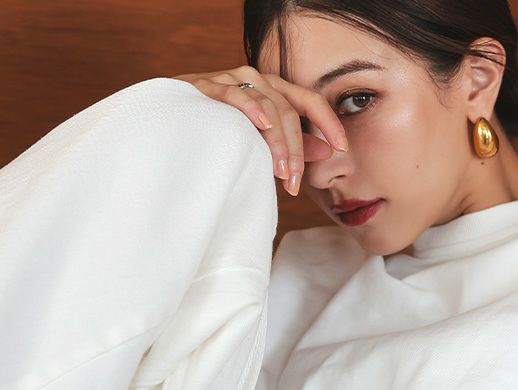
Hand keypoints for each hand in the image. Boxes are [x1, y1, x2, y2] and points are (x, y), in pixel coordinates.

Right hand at [172, 65, 348, 195]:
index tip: (342, 147)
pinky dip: (251, 109)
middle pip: (289, 112)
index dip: (329, 122)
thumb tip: (326, 151)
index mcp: (275, 91)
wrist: (174, 120)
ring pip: (268, 107)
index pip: (310, 101)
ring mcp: (234, 79)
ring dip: (278, 142)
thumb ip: (294, 144)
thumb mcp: (263, 140)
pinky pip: (235, 95)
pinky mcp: (208, 85)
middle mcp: (259, 80)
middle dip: (295, 150)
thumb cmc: (224, 131)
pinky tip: (261, 125)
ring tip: (281, 171)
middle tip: (295, 182)